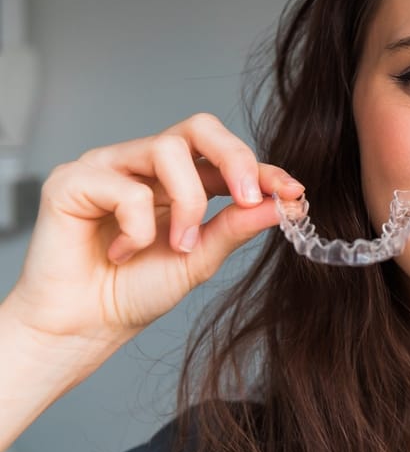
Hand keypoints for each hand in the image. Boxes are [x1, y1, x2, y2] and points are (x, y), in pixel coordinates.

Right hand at [4, 113, 302, 351]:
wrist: (85, 325)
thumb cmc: (134, 291)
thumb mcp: (200, 259)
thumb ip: (235, 227)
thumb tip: (281, 203)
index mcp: (182, 181)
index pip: (228, 159)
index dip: (264, 170)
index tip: (294, 192)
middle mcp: (146, 165)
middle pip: (199, 126)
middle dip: (235, 158)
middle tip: (248, 198)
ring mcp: (110, 166)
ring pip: (168, 149)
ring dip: (187, 203)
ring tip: (176, 246)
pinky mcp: (73, 179)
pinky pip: (125, 186)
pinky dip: (137, 227)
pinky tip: (120, 252)